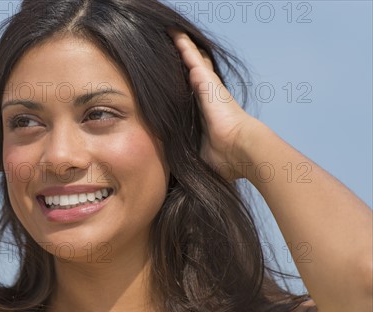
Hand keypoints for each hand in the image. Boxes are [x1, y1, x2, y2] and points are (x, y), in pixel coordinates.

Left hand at [169, 30, 264, 180]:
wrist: (242, 150)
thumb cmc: (225, 160)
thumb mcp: (198, 157)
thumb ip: (186, 156)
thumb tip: (173, 175)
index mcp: (206, 114)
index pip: (194, 95)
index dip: (186, 86)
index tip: (177, 81)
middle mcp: (208, 97)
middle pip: (194, 73)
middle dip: (184, 62)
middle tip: (173, 49)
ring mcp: (208, 87)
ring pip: (192, 61)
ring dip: (182, 49)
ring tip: (170, 35)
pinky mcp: (206, 81)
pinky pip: (190, 57)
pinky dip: (181, 46)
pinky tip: (172, 34)